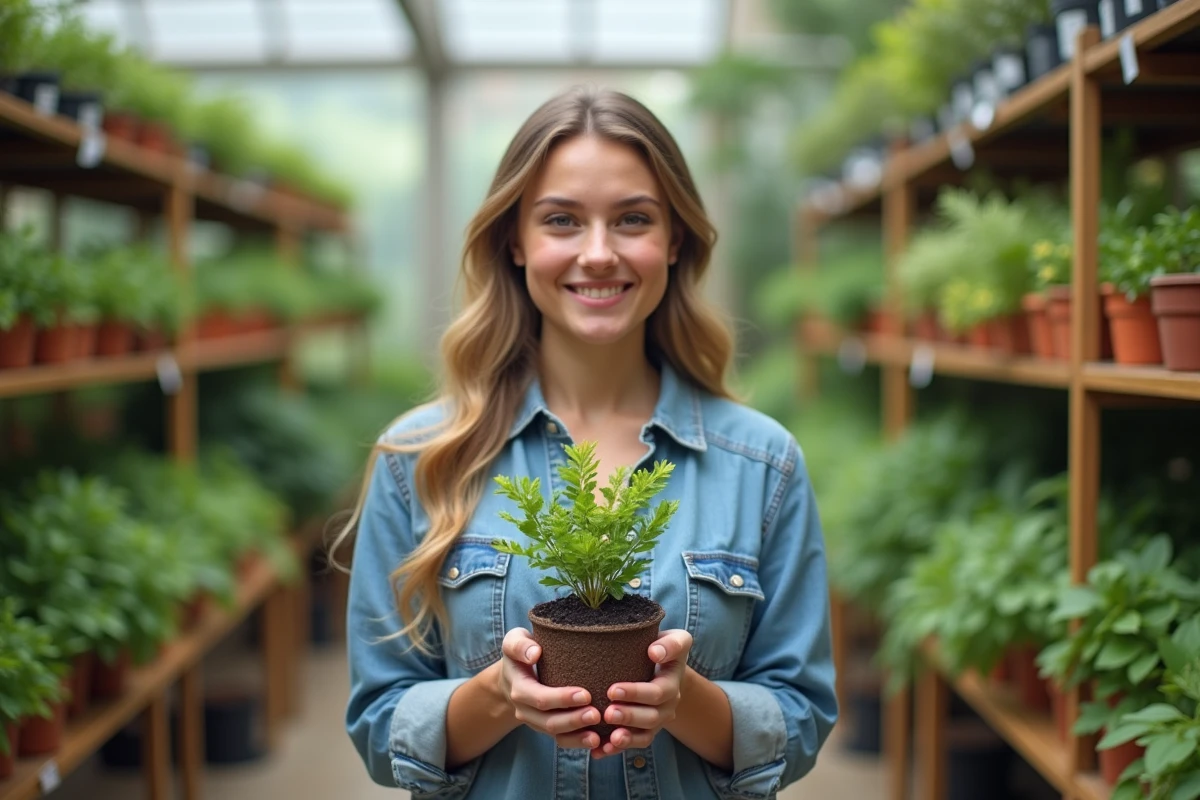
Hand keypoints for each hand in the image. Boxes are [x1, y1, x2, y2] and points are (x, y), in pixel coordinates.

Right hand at [498, 627, 601, 749]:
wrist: (512, 675)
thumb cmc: (520, 653)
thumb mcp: (513, 641)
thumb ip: (520, 645)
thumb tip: (535, 653)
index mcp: (519, 689)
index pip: (540, 698)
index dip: (562, 699)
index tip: (586, 694)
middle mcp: (525, 710)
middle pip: (549, 721)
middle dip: (574, 720)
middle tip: (597, 714)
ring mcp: (536, 722)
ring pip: (556, 734)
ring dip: (577, 735)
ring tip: (599, 732)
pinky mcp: (547, 727)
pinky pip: (561, 740)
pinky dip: (578, 743)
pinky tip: (597, 741)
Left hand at [594, 629, 692, 758]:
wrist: (664, 664)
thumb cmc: (662, 647)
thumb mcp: (675, 640)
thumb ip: (670, 644)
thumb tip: (655, 652)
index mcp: (672, 683)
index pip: (658, 692)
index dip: (636, 693)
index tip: (612, 690)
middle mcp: (668, 705)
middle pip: (651, 717)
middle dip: (629, 717)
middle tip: (607, 713)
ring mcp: (656, 720)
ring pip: (644, 735)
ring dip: (626, 738)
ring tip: (608, 738)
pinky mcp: (644, 730)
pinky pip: (634, 744)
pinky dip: (616, 749)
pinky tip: (599, 752)